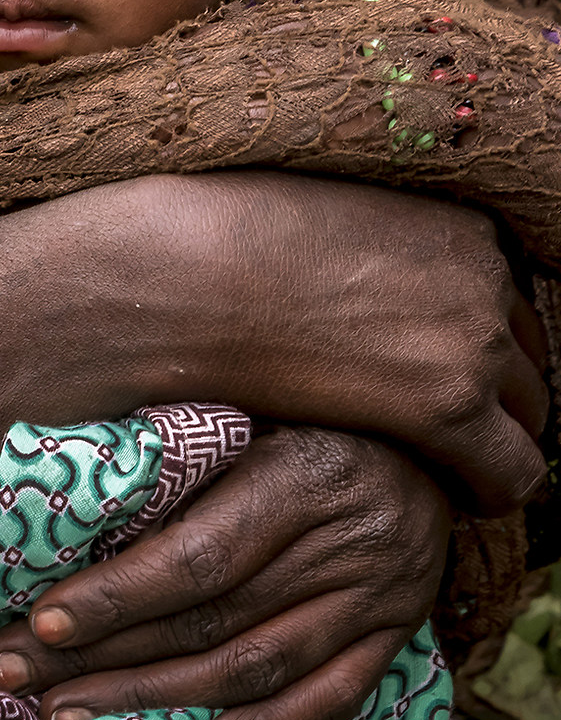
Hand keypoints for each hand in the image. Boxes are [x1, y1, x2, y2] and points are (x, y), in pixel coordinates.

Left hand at [0, 426, 450, 719]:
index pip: (199, 555)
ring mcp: (378, 599)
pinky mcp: (396, 636)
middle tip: (12, 670)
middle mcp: (348, 544)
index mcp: (306, 472)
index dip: (117, 594)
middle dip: (103, 655)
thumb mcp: (257, 393)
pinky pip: (323, 703)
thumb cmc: (314, 397)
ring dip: (152, 704)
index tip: (40, 618)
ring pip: (253, 673)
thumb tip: (69, 482)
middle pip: (211, 621)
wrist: (434, 423)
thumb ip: (183, 439)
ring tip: (66, 713)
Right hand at [156, 174, 548, 512]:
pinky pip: (515, 473)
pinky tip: (451, 494)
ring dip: (491, 439)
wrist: (193, 274)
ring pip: (531, 417)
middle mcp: (485, 277)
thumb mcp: (340, 225)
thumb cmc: (234, 244)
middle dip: (494, 394)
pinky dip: (491, 489)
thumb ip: (390, 261)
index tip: (439, 372)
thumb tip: (384, 300)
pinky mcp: (452, 406)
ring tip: (440, 463)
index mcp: (460, 229)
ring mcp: (476, 341)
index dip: (475, 347)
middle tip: (442, 426)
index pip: (505, 304)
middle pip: (527, 358)